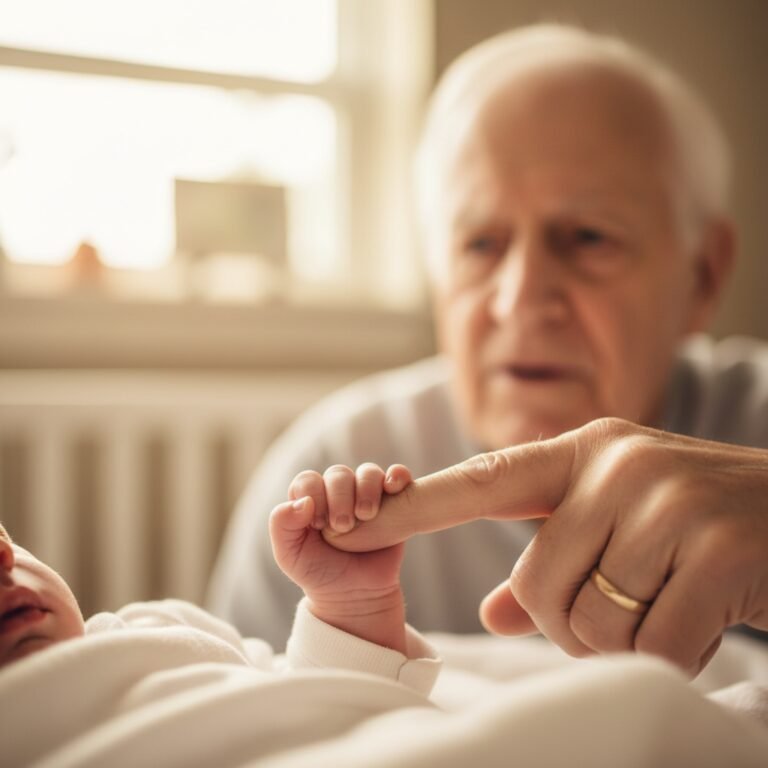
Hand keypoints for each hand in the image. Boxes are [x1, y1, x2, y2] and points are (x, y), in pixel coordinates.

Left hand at [269, 463, 411, 650]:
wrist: (357, 596)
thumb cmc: (319, 573)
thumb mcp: (290, 555)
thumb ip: (282, 526)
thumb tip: (303, 502)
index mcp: (310, 500)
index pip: (309, 480)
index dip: (314, 495)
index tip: (319, 525)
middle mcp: (337, 492)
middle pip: (339, 474)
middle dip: (340, 497)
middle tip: (343, 526)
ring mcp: (366, 495)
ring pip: (368, 472)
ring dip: (367, 489)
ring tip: (366, 515)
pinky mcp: (393, 502)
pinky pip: (397, 476)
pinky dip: (397, 475)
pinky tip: (393, 488)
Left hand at [328, 419, 767, 675]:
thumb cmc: (701, 522)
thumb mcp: (621, 524)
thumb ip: (550, 559)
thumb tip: (492, 614)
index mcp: (585, 450)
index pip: (479, 481)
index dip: (410, 507)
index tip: (349, 523)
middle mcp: (617, 463)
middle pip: (535, 585)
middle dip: (571, 623)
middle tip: (628, 610)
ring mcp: (667, 500)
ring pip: (586, 618)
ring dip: (621, 640)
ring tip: (668, 607)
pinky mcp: (715, 549)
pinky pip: (649, 643)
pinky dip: (669, 653)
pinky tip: (703, 619)